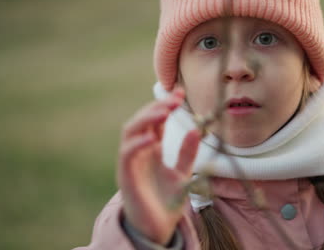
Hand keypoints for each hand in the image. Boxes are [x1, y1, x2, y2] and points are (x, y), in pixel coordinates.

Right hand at [117, 88, 200, 244]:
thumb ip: (187, 153)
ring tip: (164, 110)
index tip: (181, 93)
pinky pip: (127, 155)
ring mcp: (131, 162)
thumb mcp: (182, 174)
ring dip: (146, 118)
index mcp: (152, 149)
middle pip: (142, 120)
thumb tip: (198, 129)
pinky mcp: (126, 176)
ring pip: (130, 132)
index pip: (156, 120)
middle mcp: (139, 152)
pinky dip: (136, 144)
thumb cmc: (166, 202)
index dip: (166, 104)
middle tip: (175, 98)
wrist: (157, 229)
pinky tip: (151, 137)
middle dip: (157, 106)